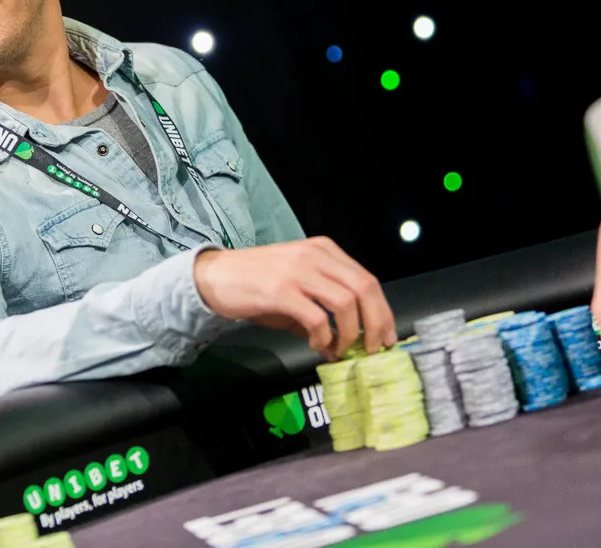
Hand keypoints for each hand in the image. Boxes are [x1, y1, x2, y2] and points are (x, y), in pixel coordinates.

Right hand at [194, 237, 396, 359]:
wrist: (214, 277)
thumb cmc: (255, 283)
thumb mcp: (296, 287)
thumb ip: (324, 308)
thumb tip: (346, 344)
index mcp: (323, 250)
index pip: (367, 279)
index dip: (383, 311)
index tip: (386, 337)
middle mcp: (314, 255)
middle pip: (364, 288)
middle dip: (376, 323)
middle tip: (372, 349)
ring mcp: (297, 271)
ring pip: (346, 303)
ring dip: (349, 334)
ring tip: (338, 350)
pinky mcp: (280, 291)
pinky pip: (317, 318)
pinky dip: (323, 338)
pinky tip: (315, 345)